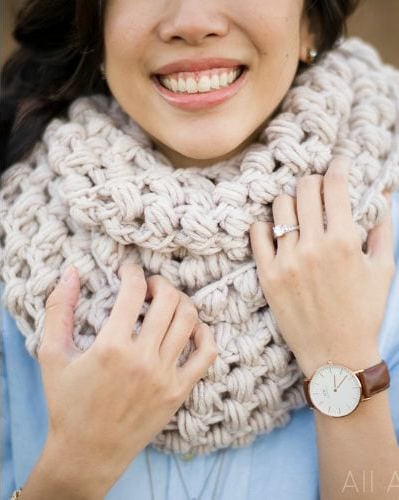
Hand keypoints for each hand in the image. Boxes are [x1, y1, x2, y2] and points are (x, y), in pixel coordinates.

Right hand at [21, 262, 216, 498]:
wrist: (88, 451)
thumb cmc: (66, 403)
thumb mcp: (52, 354)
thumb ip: (59, 309)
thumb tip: (71, 271)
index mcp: (111, 346)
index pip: (134, 290)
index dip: (132, 271)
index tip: (127, 270)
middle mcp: (142, 359)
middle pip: (168, 300)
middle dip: (159, 283)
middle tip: (148, 285)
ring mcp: (165, 376)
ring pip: (189, 321)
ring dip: (180, 302)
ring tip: (165, 303)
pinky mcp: (179, 391)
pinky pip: (206, 353)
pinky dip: (202, 332)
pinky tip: (188, 327)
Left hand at [250, 157, 394, 377]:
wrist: (335, 352)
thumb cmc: (363, 311)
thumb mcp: (383, 269)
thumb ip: (381, 229)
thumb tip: (382, 195)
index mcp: (345, 241)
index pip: (335, 186)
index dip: (338, 167)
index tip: (340, 162)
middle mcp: (313, 246)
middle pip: (305, 189)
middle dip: (314, 181)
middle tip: (319, 187)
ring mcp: (287, 260)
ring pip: (280, 207)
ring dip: (291, 202)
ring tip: (299, 211)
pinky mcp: (267, 274)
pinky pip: (258, 233)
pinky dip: (267, 226)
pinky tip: (277, 230)